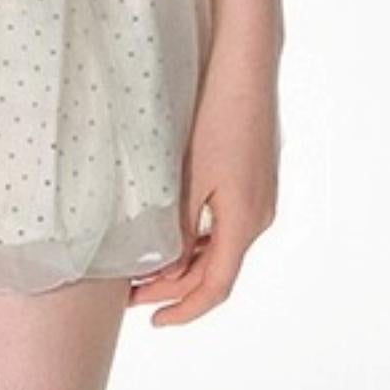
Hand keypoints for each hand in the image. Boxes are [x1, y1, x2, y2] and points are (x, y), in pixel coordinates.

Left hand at [126, 49, 279, 324]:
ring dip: (185, 263)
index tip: (153, 320)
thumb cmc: (216, 116)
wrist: (245, 69)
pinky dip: (198, 240)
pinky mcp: (254, 181)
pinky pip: (225, 226)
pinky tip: (170, 234)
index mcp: (244, 221)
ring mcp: (260, 199)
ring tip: (142, 266)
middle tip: (130, 292)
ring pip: (220, 249)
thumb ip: (180, 228)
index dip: (184, 310)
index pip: (215, 287)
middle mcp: (258, 217)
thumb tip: (168, 268)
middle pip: (216, 270)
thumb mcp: (189, 177)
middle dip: (174, 287)